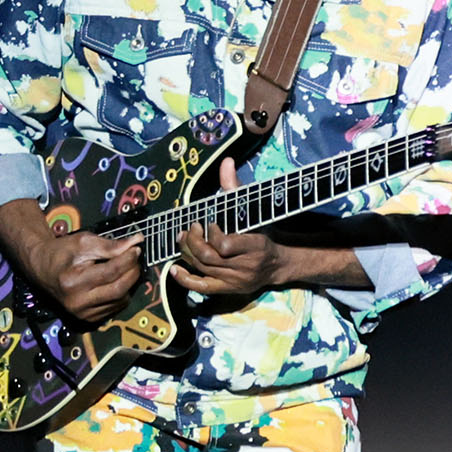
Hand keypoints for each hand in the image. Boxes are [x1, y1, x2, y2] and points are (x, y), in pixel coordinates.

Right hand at [0, 199, 142, 323]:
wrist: (42, 268)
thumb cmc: (61, 253)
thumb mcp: (83, 242)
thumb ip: (110, 245)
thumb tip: (136, 242)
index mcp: (73, 282)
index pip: (111, 272)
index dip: (128, 259)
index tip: (136, 248)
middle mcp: (77, 301)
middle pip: (119, 290)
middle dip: (133, 272)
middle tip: (135, 257)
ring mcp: (82, 313)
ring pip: (120, 300)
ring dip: (129, 283)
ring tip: (126, 267)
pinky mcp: (88, 318)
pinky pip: (115, 307)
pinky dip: (122, 294)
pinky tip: (118, 281)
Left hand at [169, 158, 288, 296]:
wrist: (277, 264)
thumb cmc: (263, 233)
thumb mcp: (252, 210)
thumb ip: (235, 187)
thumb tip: (226, 162)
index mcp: (254, 246)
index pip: (225, 244)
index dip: (211, 233)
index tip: (209, 222)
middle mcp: (244, 266)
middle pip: (208, 256)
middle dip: (193, 240)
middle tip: (191, 228)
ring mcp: (234, 280)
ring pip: (202, 268)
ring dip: (187, 251)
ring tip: (184, 237)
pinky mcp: (227, 289)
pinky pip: (201, 287)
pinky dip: (185, 278)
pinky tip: (174, 268)